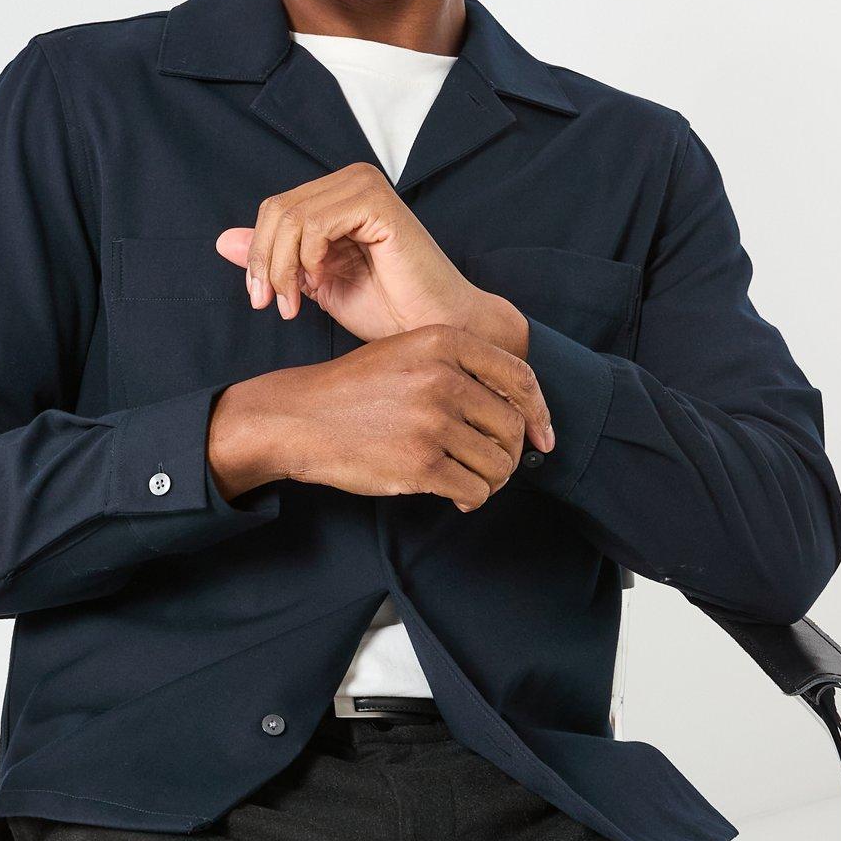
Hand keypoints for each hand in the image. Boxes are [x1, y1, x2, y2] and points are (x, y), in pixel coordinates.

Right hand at [208, 324, 554, 511]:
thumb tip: (522, 416)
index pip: (520, 379)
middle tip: (488, 465)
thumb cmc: (354, 391)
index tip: (543, 437)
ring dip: (490, 480)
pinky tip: (454, 495)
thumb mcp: (407, 353)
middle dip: (507, 453)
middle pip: (512, 426)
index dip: (539, 413)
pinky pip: (474, 489)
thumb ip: (460, 370)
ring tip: (469, 480)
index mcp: (444, 342)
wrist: (297, 418)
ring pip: (498, 463)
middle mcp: (443, 377)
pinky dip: (471, 498)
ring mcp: (432, 421)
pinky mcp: (420, 463)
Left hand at [213, 162, 520, 350]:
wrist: (433, 328)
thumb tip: (223, 242)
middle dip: (264, 263)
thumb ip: (276, 258)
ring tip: (292, 305)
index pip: (274, 210)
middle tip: (271, 305)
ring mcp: (365, 186)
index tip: (263, 299)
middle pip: (276, 210)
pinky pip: (314, 223)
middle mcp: (352, 180)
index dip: (259, 256)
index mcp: (338, 195)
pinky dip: (306, 259)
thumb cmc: (389, 310)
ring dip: (282, 267)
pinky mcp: (376, 202)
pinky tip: (319, 282)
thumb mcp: (314, 283)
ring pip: (289, 217)